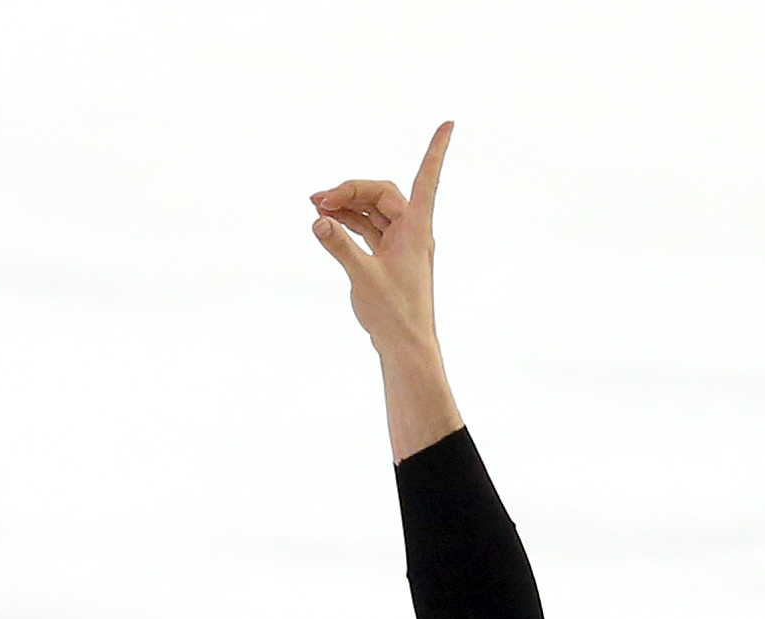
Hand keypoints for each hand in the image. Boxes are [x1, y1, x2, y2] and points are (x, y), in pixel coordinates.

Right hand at [310, 120, 450, 352]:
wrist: (406, 348)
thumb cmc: (395, 315)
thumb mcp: (363, 278)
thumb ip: (339, 246)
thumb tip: (319, 220)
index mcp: (416, 230)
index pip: (427, 180)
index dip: (436, 151)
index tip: (449, 124)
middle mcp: (412, 232)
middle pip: (382, 193)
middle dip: (350, 190)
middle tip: (317, 199)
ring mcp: (400, 245)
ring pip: (373, 210)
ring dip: (346, 205)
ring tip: (316, 207)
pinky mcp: (389, 258)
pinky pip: (369, 228)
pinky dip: (350, 221)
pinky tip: (328, 221)